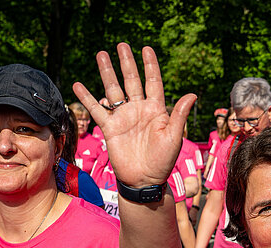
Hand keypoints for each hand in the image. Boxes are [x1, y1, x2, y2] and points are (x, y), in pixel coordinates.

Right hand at [72, 43, 195, 188]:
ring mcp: (124, 117)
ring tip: (100, 54)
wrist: (144, 180)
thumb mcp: (174, 138)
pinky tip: (78, 85)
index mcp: (156, 110)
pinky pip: (97, 109)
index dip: (150, 65)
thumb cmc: (163, 162)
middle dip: (127, 62)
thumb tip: (192, 94)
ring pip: (113, 89)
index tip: (146, 48)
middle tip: (121, 45)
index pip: (153, 82)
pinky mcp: (110, 127)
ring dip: (107, 72)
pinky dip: (87, 97)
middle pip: (131, 80)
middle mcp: (139, 109)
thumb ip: (179, 115)